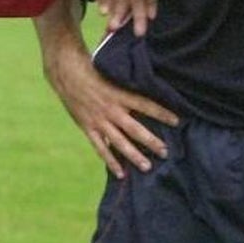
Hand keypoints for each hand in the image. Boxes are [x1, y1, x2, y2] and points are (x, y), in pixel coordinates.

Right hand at [44, 35, 177, 178]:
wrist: (66, 73)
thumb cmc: (92, 69)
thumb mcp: (112, 72)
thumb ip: (127, 81)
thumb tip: (148, 80)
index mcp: (119, 94)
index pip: (145, 104)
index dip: (162, 113)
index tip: (177, 121)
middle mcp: (111, 109)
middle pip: (135, 129)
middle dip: (151, 141)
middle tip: (166, 152)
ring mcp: (99, 120)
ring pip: (119, 142)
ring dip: (134, 155)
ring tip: (147, 167)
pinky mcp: (88, 127)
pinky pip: (100, 148)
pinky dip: (110, 161)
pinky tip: (121, 173)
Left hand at [89, 0, 163, 35]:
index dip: (151, 4)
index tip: (151, 17)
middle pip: (135, 3)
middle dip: (137, 18)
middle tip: (139, 33)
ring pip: (120, 6)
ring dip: (118, 16)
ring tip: (113, 26)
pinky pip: (106, 3)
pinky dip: (105, 8)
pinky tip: (103, 12)